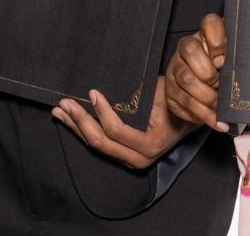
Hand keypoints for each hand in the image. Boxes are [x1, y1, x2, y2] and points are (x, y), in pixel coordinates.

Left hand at [53, 79, 186, 168]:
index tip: (92, 91)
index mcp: (149, 145)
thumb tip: (105, 89)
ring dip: (75, 127)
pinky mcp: (123, 156)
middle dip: (80, 121)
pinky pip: (99, 145)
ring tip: (59, 111)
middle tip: (65, 103)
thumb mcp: (161, 94)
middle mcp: (138, 159)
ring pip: (95, 146)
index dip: (101, 111)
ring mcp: (130, 160)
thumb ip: (137, 97)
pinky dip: (83, 131)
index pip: (116, 130)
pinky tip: (69, 120)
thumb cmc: (177, 102)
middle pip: (100, 142)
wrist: (190, 119)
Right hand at [163, 13, 228, 132]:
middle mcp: (186, 47)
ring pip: (187, 78)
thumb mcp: (232, 62)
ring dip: (207, 96)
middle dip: (209, 72)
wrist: (202, 93)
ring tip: (220, 106)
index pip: (210, 23)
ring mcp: (176, 68)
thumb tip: (248, 66)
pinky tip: (218, 122)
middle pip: (191, 50)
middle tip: (221, 85)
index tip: (224, 59)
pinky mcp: (171, 90)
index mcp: (206, 35)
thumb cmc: (223, 73)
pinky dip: (205, 115)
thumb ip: (237, 57)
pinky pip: (185, 102)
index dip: (217, 39)